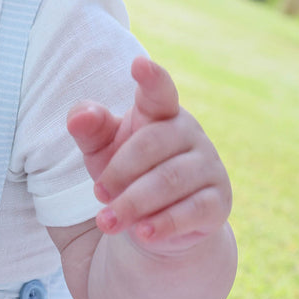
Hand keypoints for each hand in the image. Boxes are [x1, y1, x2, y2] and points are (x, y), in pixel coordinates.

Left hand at [66, 56, 231, 256]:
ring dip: (134, 203)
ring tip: (106, 222)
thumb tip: (79, 116)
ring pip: (170, 180)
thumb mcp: (100, 150)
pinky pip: (193, 210)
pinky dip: (165, 223)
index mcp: (160, 113)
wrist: (155, 223)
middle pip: (152, 145)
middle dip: (119, 172)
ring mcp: (209, 166)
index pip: (158, 92)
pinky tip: (143, 233)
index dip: (152, 79)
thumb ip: (89, 129)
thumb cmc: (125, 173)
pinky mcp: (218, 201)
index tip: (138, 64)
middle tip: (97, 195)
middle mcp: (189, 133)